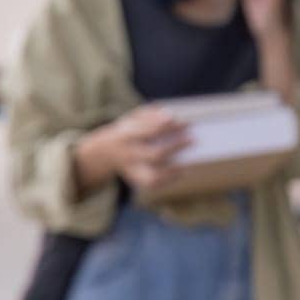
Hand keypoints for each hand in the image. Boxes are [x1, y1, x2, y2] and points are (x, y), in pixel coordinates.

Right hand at [75, 106, 190, 192]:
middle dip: (175, 148)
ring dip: (173, 171)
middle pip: (155, 155)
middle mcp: (129, 154)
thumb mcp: (135, 118)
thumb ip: (152, 116)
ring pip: (153, 177)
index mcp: (127, 135)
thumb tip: (173, 117)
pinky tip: (182, 171)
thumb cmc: (130, 131)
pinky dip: (169, 179)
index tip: (186, 122)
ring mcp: (132, 169)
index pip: (149, 131)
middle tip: (193, 139)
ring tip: (187, 163)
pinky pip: (154, 184)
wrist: (106, 152)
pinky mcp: (136, 179)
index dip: (167, 127)